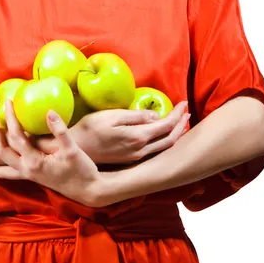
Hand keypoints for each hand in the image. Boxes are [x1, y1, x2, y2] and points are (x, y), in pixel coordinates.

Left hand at [0, 99, 102, 206]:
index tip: (9, 101)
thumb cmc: (82, 169)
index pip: (16, 136)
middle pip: (1, 151)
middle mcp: (26, 170)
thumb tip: (48, 112)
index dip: (10, 118)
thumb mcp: (73, 149)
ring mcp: (27, 175)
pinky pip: (5, 174)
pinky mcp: (30, 177)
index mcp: (34, 162)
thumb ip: (60, 131)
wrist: (89, 191)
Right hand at [73, 101, 190, 164]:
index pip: (165, 125)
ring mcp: (137, 157)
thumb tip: (155, 115)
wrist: (77, 149)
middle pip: (170, 138)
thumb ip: (135, 116)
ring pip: (164, 147)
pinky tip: (164, 135)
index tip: (183, 103)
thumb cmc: (91, 128)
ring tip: (181, 123)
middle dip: (180, 124)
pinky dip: (165, 140)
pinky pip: (156, 150)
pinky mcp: (131, 159)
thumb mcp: (112, 116)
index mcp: (138, 137)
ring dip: (175, 134)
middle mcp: (141, 150)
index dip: (177, 114)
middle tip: (186, 111)